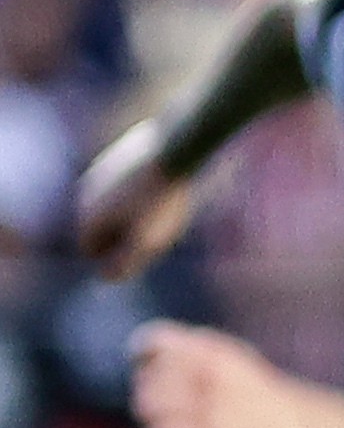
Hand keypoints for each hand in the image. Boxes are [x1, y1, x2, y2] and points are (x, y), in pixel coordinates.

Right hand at [74, 132, 197, 281]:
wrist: (174, 150)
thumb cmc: (161, 201)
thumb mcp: (146, 242)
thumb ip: (124, 263)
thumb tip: (106, 277)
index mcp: (87, 215)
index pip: (91, 249)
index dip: (119, 253)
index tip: (147, 242)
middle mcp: (85, 193)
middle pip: (103, 229)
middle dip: (126, 235)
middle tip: (159, 225)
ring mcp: (100, 173)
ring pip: (115, 208)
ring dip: (135, 215)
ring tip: (163, 207)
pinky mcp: (118, 160)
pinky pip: (127, 189)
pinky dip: (142, 194)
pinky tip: (163, 190)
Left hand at [127, 322, 317, 427]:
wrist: (298, 423)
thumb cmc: (259, 393)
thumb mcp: (230, 356)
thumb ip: (190, 352)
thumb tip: (143, 357)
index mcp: (211, 348)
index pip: (154, 342)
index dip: (144, 357)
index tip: (150, 370)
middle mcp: (206, 371)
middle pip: (146, 380)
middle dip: (151, 394)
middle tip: (173, 406)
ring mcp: (208, 403)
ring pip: (147, 407)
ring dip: (157, 418)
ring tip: (178, 423)